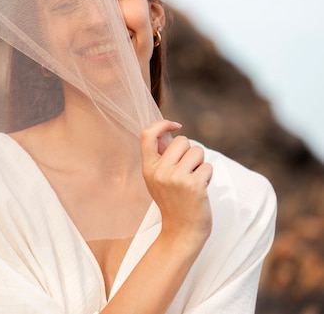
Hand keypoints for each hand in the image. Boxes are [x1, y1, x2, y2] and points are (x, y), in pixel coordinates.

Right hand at [140, 120, 212, 246]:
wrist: (181, 231)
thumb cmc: (173, 202)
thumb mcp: (158, 179)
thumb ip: (161, 157)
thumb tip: (168, 132)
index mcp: (148, 168)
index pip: (147, 134)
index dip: (162, 124)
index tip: (175, 126)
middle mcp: (159, 171)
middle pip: (182, 140)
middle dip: (190, 152)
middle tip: (187, 170)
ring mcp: (176, 178)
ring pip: (197, 152)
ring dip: (200, 164)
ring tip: (193, 180)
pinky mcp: (194, 185)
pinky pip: (207, 166)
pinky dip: (208, 176)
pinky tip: (200, 189)